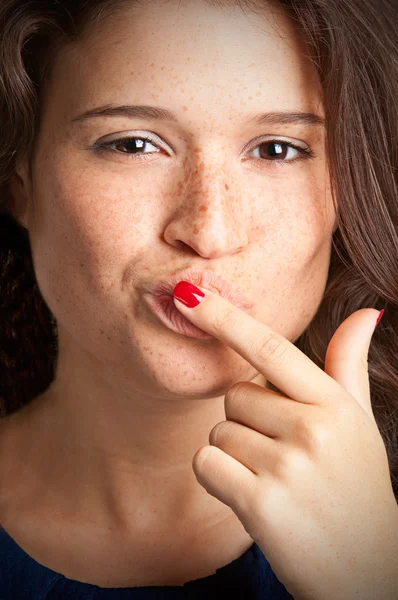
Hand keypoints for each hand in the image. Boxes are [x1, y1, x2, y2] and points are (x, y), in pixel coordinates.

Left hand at [173, 282, 397, 599]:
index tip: (188, 293)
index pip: (270, 347)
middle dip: (247, 420)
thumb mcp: (359, 422)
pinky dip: (218, 478)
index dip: (225, 317)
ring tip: (274, 479)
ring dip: (236, 454)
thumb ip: (349, 364)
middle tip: (282, 454)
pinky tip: (253, 497)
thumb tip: (366, 311)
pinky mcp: (260, 502)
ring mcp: (287, 466)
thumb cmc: (356, 485)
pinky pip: (206, 462)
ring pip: (219, 430)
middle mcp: (312, 429)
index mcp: (333, 403)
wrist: (366, 567)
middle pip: (234, 395)